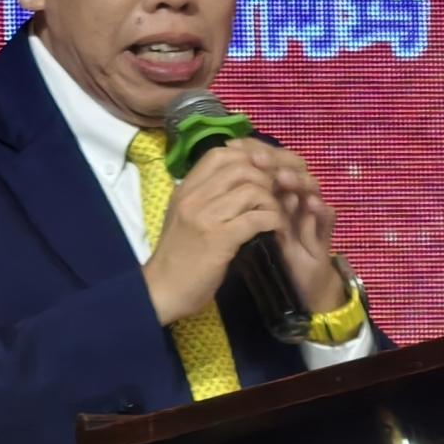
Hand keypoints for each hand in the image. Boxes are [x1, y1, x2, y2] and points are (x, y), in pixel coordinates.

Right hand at [142, 138, 340, 323]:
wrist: (162, 290)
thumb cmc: (178, 255)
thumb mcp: (186, 216)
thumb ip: (207, 195)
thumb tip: (241, 178)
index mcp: (186, 188)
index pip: (221, 153)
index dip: (250, 155)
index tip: (267, 170)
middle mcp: (194, 196)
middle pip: (242, 166)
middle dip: (269, 176)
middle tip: (281, 193)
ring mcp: (206, 217)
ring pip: (253, 190)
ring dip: (273, 201)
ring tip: (278, 214)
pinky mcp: (219, 240)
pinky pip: (257, 218)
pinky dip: (274, 221)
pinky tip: (277, 229)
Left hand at [239, 140, 342, 312]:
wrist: (295, 288)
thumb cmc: (265, 255)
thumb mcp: (243, 228)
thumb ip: (234, 205)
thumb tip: (213, 180)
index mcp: (275, 193)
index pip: (271, 162)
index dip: (257, 151)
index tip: (237, 147)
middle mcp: (295, 198)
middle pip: (292, 168)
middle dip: (276, 160)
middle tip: (260, 158)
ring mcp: (312, 216)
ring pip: (312, 188)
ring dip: (299, 180)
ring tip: (284, 178)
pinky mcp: (324, 238)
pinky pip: (328, 218)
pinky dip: (321, 209)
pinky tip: (311, 205)